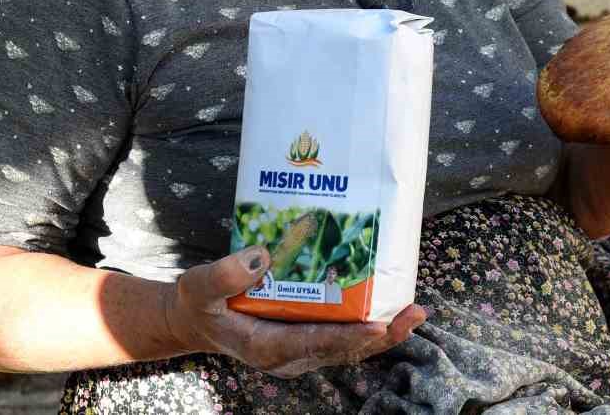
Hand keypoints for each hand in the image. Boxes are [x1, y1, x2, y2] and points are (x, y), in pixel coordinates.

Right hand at [163, 246, 424, 377]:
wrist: (194, 319)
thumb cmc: (198, 303)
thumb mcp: (199, 287)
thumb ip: (223, 275)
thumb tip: (261, 256)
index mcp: (266, 346)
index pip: (315, 343)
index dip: (349, 336)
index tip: (380, 326)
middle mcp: (290, 353)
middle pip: (343, 349)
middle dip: (382, 335)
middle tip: (414, 314)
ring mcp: (300, 348)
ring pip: (349, 345)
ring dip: (384, 332)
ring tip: (414, 312)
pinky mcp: (305, 336)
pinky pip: (343, 335)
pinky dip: (369, 324)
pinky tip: (389, 303)